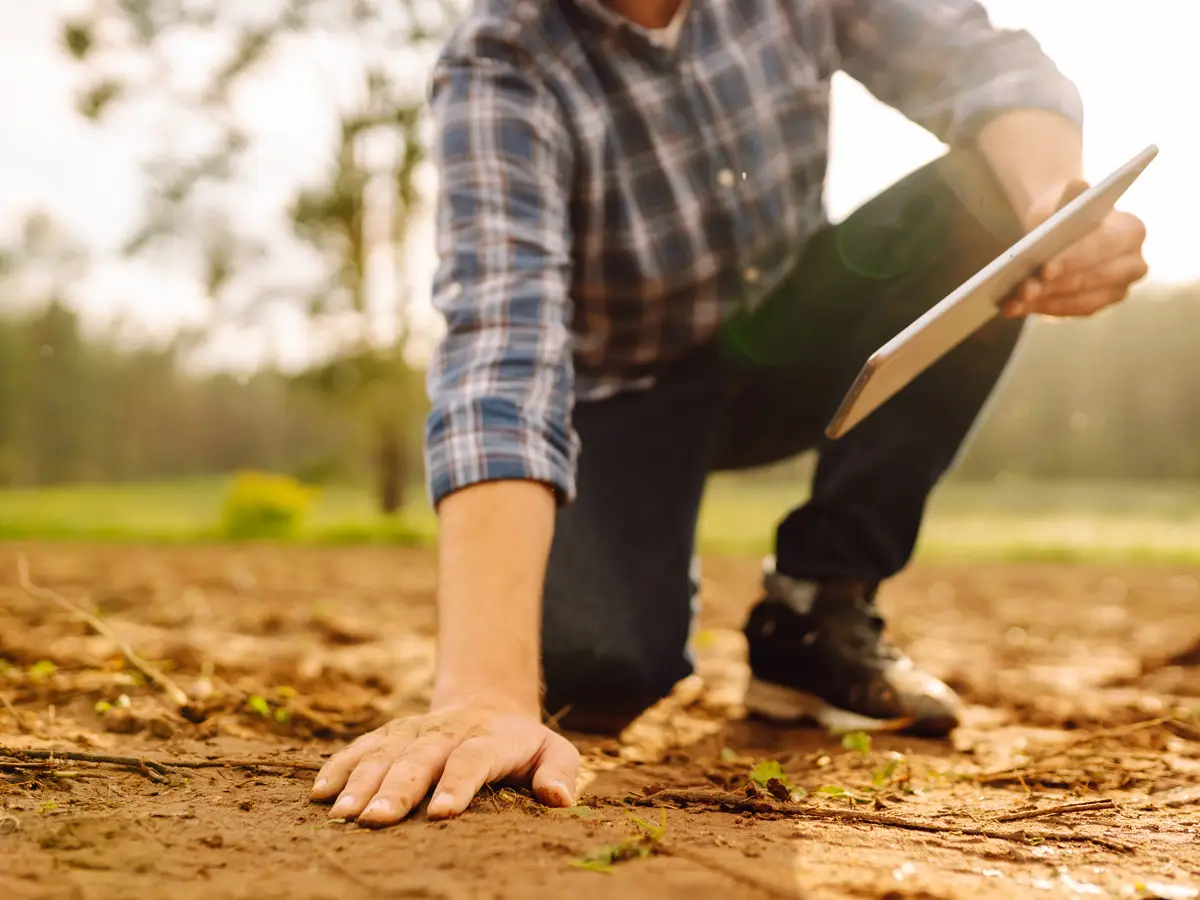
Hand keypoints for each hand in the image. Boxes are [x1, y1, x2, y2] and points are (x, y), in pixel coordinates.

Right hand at [310, 701, 578, 826]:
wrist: (489, 705)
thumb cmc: (523, 746)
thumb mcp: (554, 751)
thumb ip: (561, 771)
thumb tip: (558, 798)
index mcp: (489, 739)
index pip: (472, 760)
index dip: (457, 784)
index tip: (441, 813)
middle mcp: (446, 733)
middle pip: (419, 759)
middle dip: (396, 789)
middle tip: (376, 821)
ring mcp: (414, 732)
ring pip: (384, 753)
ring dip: (360, 782)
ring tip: (341, 815)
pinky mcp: (390, 735)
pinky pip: (361, 747)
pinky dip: (339, 766)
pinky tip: (318, 792)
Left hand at [1003, 179, 1148, 318]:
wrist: (1059, 230)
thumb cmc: (1061, 212)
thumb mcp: (1060, 197)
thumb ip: (1069, 192)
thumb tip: (1077, 186)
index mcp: (1131, 231)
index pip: (1102, 245)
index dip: (1073, 258)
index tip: (1046, 269)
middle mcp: (1133, 264)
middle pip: (1091, 278)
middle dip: (1054, 285)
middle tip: (1024, 290)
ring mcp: (1117, 289)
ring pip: (1079, 299)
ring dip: (1043, 301)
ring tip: (1014, 300)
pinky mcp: (1096, 305)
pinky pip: (1068, 311)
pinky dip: (1040, 308)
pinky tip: (1016, 307)